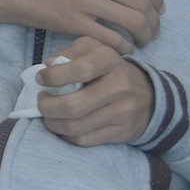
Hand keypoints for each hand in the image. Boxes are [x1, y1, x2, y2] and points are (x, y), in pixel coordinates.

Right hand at [0, 0, 164, 53]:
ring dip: (144, 34)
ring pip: (132, 21)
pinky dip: (123, 47)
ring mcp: (84, 0)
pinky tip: (122, 48)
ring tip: (143, 41)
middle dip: (154, 19)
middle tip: (154, 29)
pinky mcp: (72, 22)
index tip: (158, 7)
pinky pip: (110, 38)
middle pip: (141, 1)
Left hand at [36, 37, 154, 146]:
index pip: (79, 70)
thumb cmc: (109, 68)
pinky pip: (85, 140)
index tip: (40, 79)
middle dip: (47, 106)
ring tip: (48, 114)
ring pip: (76, 127)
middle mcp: (119, 87)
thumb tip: (48, 65)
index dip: (53, 77)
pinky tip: (62, 125)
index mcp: (109, 61)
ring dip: (53, 123)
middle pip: (73, 106)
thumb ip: (70, 53)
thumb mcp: (92, 49)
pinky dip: (66, 135)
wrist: (149, 95)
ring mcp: (122, 112)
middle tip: (41, 102)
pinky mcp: (121, 133)